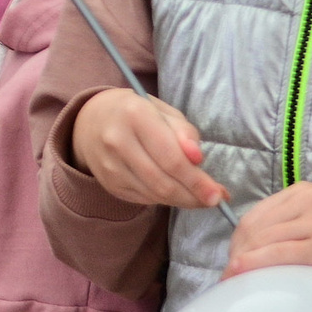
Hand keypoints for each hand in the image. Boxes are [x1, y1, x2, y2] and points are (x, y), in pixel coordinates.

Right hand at [69, 87, 227, 211]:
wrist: (91, 121)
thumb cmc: (137, 112)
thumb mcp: (163, 111)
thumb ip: (184, 132)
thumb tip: (199, 159)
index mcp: (135, 115)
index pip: (171, 158)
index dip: (197, 180)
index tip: (219, 194)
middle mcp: (118, 141)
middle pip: (163, 182)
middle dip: (194, 196)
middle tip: (214, 200)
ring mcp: (110, 165)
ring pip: (154, 195)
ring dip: (182, 200)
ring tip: (199, 196)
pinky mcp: (109, 183)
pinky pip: (144, 199)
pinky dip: (165, 199)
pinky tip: (175, 191)